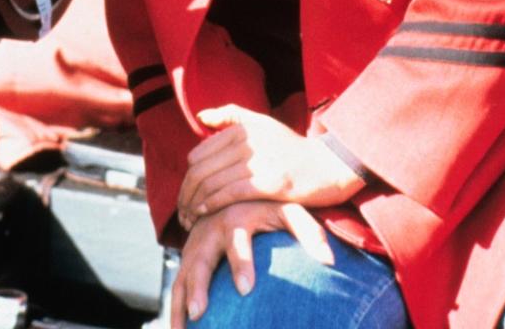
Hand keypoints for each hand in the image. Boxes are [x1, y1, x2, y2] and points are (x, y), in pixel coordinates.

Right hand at [170, 200, 331, 328]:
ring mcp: (195, 245)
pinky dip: (174, 308)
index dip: (240, 263)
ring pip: (183, 275)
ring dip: (180, 302)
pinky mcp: (187, 258)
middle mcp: (210, 231)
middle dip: (198, 286)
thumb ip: (309, 231)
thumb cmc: (266, 206)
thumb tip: (330, 260)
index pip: (237, 241)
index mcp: (236, 218)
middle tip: (200, 313)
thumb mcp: (288, 211)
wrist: (233, 192)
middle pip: (200, 259)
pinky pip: (177, 285)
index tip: (247, 289)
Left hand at [177, 105, 363, 229]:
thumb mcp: (264, 124)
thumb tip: (201, 117)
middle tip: (181, 212)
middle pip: (202, 170)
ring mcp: (259, 161)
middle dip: (185, 194)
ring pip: (212, 183)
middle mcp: (248, 141)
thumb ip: (233, 116)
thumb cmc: (292, 149)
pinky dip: (211, 204)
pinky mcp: (269, 182)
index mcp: (243, 128)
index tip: (185, 194)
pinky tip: (202, 214)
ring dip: (194, 203)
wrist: (328, 166)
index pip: (199, 154)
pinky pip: (230, 193)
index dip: (187, 177)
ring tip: (188, 218)